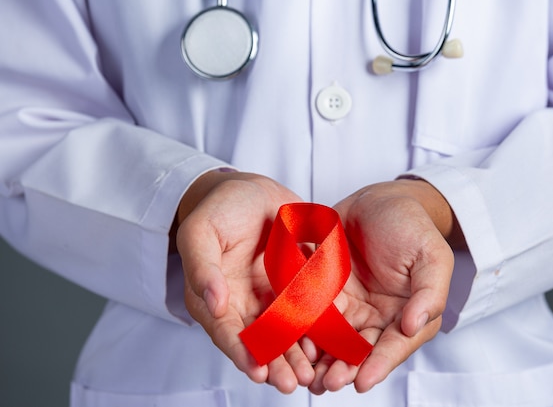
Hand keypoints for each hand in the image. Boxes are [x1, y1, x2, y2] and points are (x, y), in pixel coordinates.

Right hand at [173, 170, 315, 392]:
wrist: (249, 191)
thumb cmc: (218, 209)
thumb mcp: (201, 232)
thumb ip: (203, 268)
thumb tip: (213, 303)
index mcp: (214, 298)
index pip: (227, 331)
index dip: (242, 352)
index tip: (258, 371)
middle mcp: (244, 304)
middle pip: (260, 341)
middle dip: (276, 363)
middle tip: (293, 383)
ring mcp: (271, 296)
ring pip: (286, 331)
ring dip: (298, 353)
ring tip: (314, 374)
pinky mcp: (296, 284)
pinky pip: (308, 308)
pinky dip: (318, 326)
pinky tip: (330, 340)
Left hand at [308, 179, 457, 393]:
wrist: (377, 199)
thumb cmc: (410, 224)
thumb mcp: (430, 254)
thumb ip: (429, 292)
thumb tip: (416, 326)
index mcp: (408, 314)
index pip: (394, 345)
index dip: (379, 365)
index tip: (362, 382)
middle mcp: (378, 318)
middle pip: (360, 352)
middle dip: (344, 369)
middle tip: (327, 383)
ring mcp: (350, 307)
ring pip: (334, 341)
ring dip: (321, 360)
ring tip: (306, 375)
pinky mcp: (325, 293)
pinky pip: (312, 316)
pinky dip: (303, 332)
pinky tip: (291, 343)